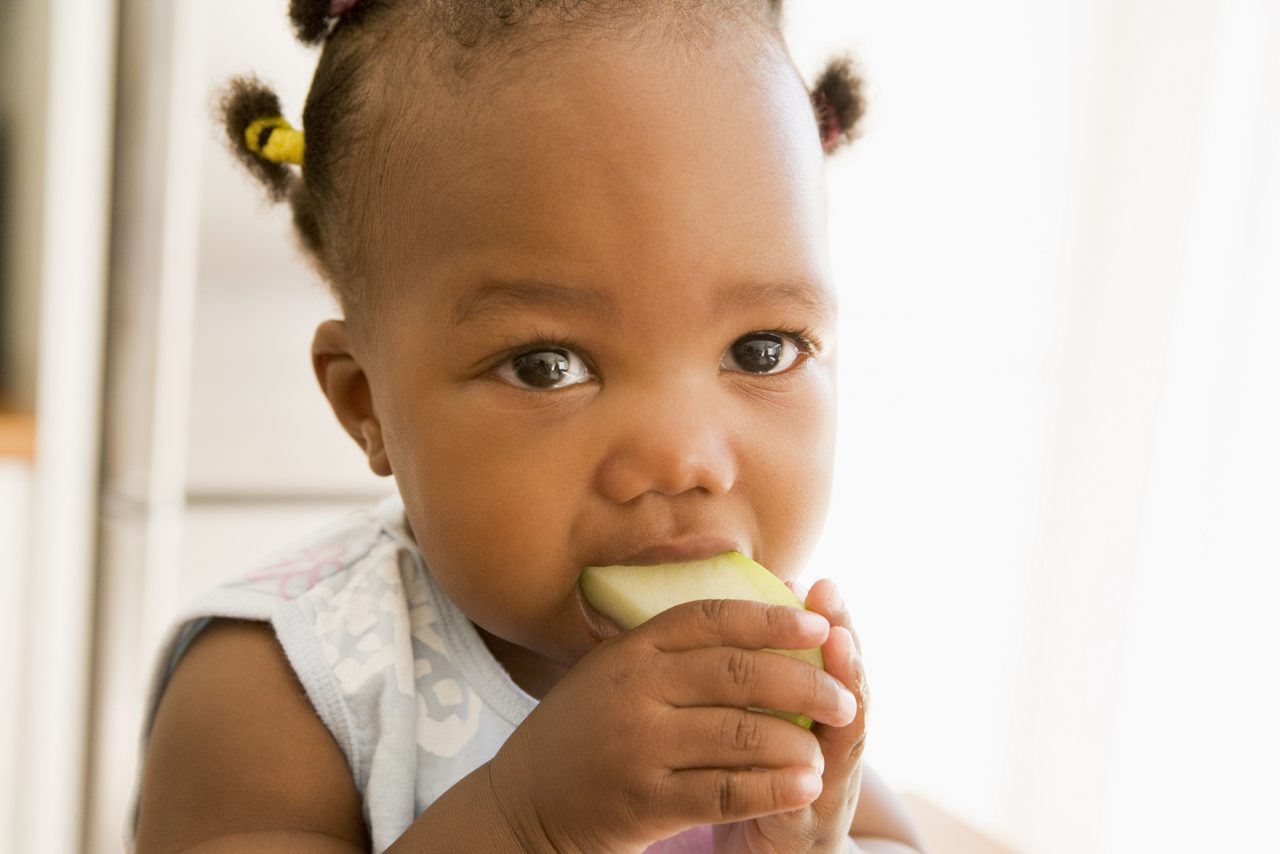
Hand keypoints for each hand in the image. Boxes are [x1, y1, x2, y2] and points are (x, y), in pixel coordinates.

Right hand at [487, 598, 857, 852]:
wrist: (525, 804)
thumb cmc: (586, 730)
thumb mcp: (615, 672)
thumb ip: (674, 646)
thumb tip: (766, 609)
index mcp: (630, 651)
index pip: (710, 618)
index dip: (769, 617)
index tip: (818, 622)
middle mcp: (633, 691)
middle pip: (736, 674)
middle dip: (803, 683)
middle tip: (843, 697)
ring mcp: (638, 747)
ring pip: (740, 735)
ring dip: (796, 743)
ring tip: (828, 749)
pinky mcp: (645, 802)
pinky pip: (726, 791)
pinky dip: (773, 788)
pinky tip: (804, 785)